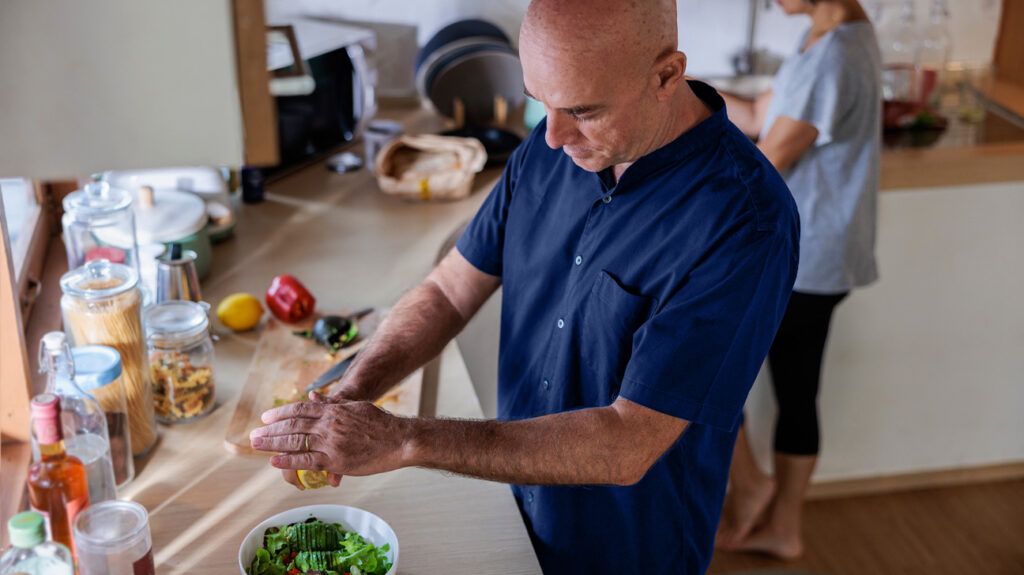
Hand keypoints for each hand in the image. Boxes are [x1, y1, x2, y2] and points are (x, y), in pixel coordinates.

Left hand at [250, 394, 411, 484]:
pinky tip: (274, 462)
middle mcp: (329, 424)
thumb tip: (313, 396)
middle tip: (254, 435)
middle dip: (271, 430)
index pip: (300, 409)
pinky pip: (307, 461)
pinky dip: (288, 461)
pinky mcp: (336, 461)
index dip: (280, 413)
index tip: (266, 418)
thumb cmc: (381, 423)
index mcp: (333, 410)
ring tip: (256, 445)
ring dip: (272, 444)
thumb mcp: (355, 406)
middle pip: (293, 425)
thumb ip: (333, 402)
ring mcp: (331, 442)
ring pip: (295, 442)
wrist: (399, 439)